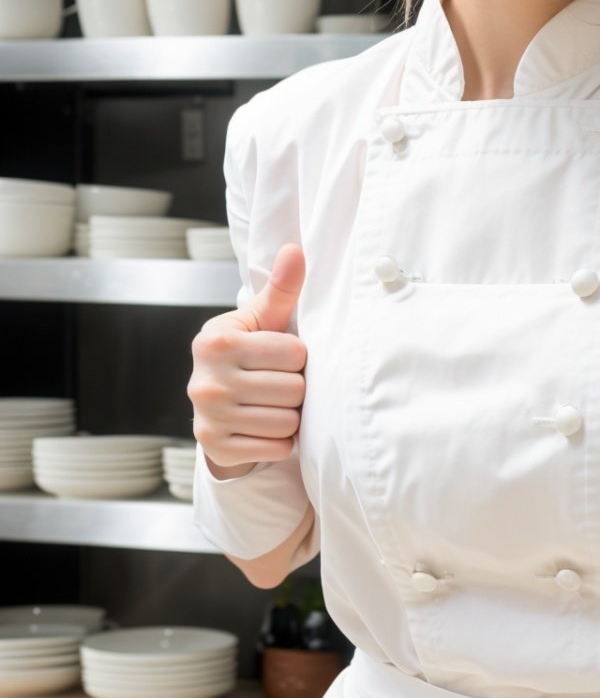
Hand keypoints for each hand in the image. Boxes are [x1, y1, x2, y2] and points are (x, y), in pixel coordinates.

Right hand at [188, 243, 307, 478]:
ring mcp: (208, 417)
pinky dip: (278, 441)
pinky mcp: (216, 447)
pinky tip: (263, 427)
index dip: (296, 357)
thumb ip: (281, 288)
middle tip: (276, 385)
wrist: (215, 406)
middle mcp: (206, 380)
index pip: (295, 353)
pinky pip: (275, 447)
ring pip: (287, 422)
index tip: (279, 359)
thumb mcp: (261, 321)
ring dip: (289, 416)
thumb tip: (295, 250)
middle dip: (294, 389)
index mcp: (217, 342)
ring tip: (271, 405)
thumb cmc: (247, 354)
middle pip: (293, 390)